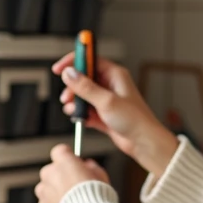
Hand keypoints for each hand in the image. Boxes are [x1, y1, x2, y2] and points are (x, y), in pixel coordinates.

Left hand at [36, 145, 109, 202]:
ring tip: (70, 201)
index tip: (74, 163)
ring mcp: (44, 191)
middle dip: (60, 176)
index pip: (60, 151)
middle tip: (74, 185)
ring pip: (45, 188)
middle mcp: (50, 174)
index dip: (68, 157)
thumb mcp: (101, 175)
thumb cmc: (97, 197)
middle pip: (51, 170)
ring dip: (54, 191)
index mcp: (64, 162)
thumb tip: (87, 166)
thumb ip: (91, 167)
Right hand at [53, 53, 179, 179]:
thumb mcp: (107, 101)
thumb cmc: (135, 120)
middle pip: (83, 78)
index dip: (74, 61)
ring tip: (73, 111)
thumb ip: (85, 87)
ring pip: (83, 95)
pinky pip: (86, 110)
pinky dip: (81, 114)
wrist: (143, 142)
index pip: (91, 59)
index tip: (59, 68)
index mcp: (115, 75)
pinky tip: (82, 120)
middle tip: (67, 97)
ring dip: (75, 103)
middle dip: (72, 88)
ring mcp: (106, 100)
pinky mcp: (103, 114)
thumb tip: (69, 73)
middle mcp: (110, 85)